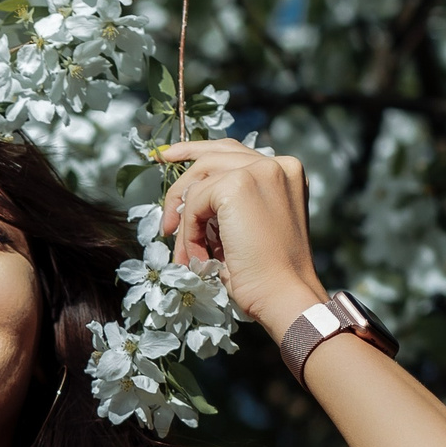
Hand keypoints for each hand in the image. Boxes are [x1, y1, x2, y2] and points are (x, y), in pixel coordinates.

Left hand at [156, 140, 329, 336]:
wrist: (283, 293)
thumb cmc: (265, 271)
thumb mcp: (249, 226)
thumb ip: (230, 203)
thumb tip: (187, 198)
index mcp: (285, 172)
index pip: (233, 152)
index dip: (198, 152)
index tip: (169, 157)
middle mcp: (277, 164)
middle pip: (213, 155)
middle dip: (181, 171)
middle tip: (160, 181)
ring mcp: (259, 171)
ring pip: (199, 180)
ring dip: (185, 218)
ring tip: (186, 252)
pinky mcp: (238, 186)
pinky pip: (194, 201)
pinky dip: (188, 231)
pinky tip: (197, 255)